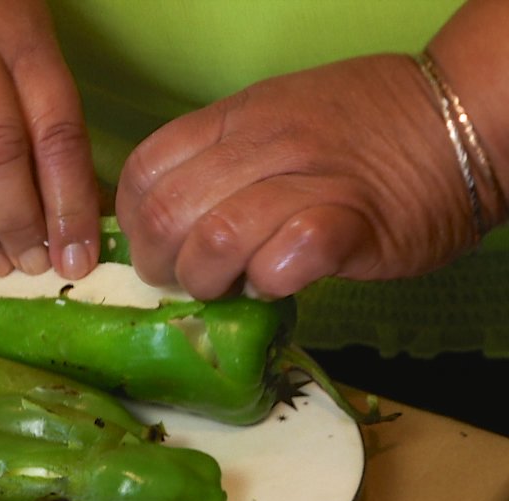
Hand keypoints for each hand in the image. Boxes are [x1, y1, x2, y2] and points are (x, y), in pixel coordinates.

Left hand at [115, 54, 480, 299]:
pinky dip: (270, 286)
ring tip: (235, 287)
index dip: (133, 223)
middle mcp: (261, 144)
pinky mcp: (352, 224)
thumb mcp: (275, 119)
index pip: (141, 173)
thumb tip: (167, 218)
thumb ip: (219, 159)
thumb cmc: (364, 127)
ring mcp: (306, 181)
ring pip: (213, 240)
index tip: (156, 247)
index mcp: (233, 118)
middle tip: (191, 281)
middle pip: (166, 216)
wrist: (464, 116)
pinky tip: (281, 284)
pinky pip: (283, 262)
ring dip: (211, 281)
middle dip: (162, 266)